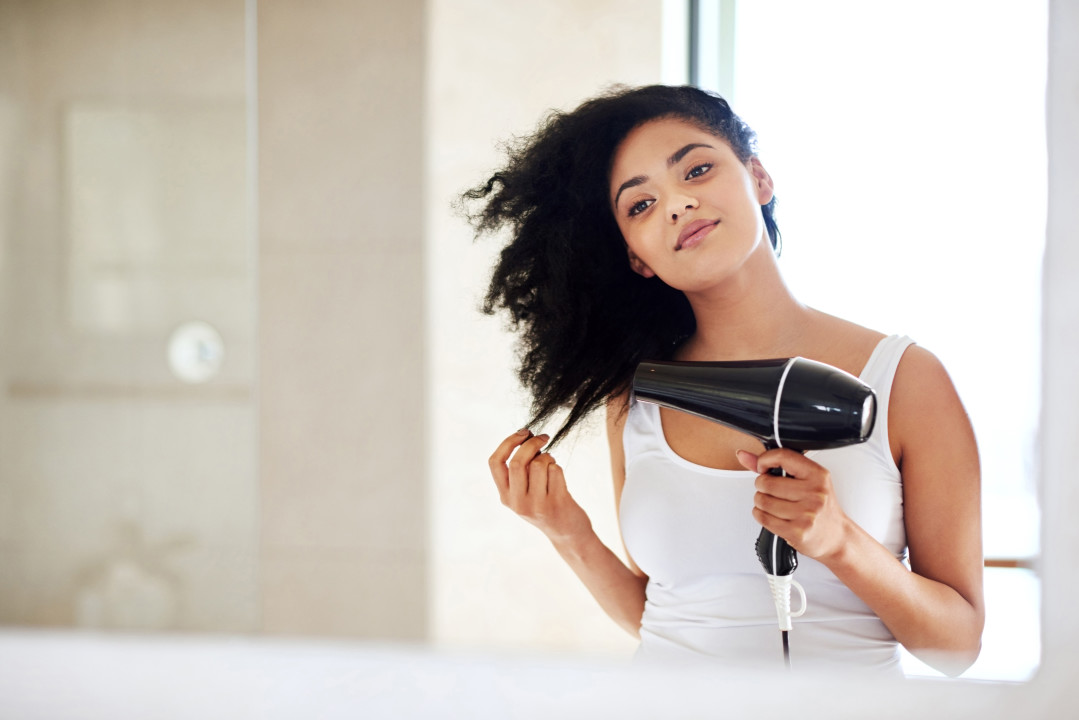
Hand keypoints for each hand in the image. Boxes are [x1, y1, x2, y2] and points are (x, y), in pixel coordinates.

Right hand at [489, 429, 592, 544]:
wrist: (567, 533)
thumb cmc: (545, 505)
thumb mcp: (524, 493)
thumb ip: (520, 471)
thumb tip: (526, 437)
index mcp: (505, 497)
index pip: (495, 463)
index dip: (508, 442)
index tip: (523, 433)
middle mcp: (518, 502)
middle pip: (518, 462)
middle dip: (532, 443)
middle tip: (543, 437)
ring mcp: (537, 504)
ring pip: (539, 463)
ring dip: (548, 457)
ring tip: (551, 465)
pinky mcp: (556, 503)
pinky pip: (556, 471)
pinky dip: (558, 467)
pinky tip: (559, 478)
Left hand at [736, 448, 850, 561]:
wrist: (837, 537)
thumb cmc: (821, 507)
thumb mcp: (806, 480)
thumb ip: (774, 465)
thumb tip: (743, 455)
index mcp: (818, 476)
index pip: (783, 456)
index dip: (764, 460)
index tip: (762, 467)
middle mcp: (814, 494)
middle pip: (767, 482)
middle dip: (762, 486)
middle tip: (770, 490)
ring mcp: (806, 514)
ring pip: (762, 500)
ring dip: (760, 502)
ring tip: (772, 503)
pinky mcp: (797, 532)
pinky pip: (763, 518)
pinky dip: (760, 514)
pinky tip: (771, 514)